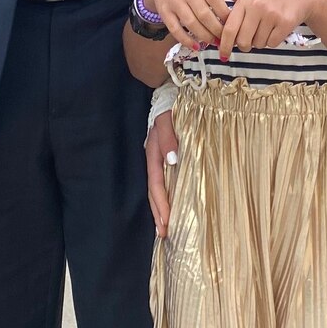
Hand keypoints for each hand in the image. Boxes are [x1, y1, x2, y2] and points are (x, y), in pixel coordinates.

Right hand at [143, 0, 239, 49]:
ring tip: (214, 43)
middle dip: (216, 30)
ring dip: (204, 36)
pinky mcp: (165, 12)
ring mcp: (174, 1)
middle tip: (225, 39)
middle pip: (204, 14)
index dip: (225, 15)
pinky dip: (186, 40)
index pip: (215, 0)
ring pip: (190, 23)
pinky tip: (196, 47)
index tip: (233, 26)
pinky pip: (175, 29)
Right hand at [146, 111, 177, 236]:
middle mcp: (155, 159)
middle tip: (164, 234)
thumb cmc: (170, 107)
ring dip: (161, 208)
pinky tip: (172, 205)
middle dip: (159, 213)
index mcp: (154, 153)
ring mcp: (160, 159)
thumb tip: (173, 161)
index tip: (167, 222)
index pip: (157, 184)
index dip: (161, 204)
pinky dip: (166, 196)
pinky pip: (166, 180)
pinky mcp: (167, 156)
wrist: (169, 93)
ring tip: (165, 227)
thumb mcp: (168, 119)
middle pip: (154, 192)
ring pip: (158, 189)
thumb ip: (169, 139)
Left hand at [215, 0, 321, 60]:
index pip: (229, 29)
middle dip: (246, 46)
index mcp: (244, 2)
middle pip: (243, 41)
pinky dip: (273, 41)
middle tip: (251, 41)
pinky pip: (272, 44)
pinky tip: (276, 29)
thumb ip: (237, 20)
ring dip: (261, 42)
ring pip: (258, 44)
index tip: (223, 55)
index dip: (225, 45)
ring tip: (267, 28)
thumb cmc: (269, 2)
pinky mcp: (285, 22)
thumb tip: (223, 43)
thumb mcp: (250, 3)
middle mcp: (257, 6)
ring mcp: (271, 14)